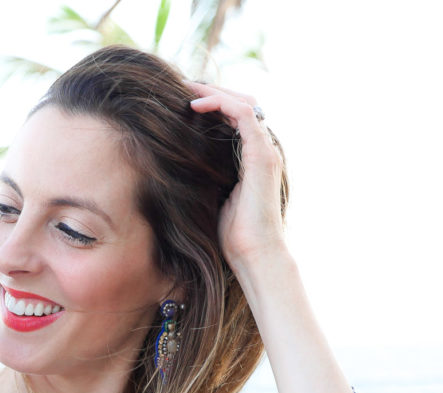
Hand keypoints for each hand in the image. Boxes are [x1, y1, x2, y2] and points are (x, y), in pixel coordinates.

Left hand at [188, 81, 287, 279]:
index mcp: (252, 159)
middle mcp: (263, 150)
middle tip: (181, 86)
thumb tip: (177, 169)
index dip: (212, 105)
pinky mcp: (262, 154)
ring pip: (243, 103)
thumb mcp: (213, 198)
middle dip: (212, 92)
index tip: (181, 102)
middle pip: (241, 104)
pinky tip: (195, 106)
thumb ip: (206, 178)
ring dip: (213, 92)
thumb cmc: (233, 237)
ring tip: (185, 88)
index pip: (235, 119)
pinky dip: (219, 104)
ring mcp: (265, 150)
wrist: (254, 256)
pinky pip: (243, 114)